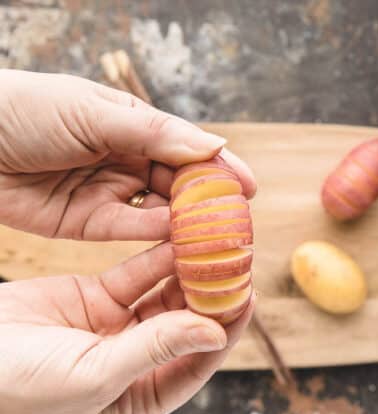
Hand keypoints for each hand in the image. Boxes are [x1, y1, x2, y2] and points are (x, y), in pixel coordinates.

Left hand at [0, 69, 255, 239]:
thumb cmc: (25, 110)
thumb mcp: (93, 113)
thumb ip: (153, 134)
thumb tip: (212, 147)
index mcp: (131, 124)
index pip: (185, 147)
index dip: (219, 167)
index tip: (250, 187)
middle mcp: (125, 158)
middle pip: (178, 183)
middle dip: (209, 201)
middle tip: (239, 222)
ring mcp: (107, 191)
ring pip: (158, 210)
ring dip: (186, 222)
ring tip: (216, 237)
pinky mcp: (86, 222)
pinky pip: (128, 229)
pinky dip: (154, 234)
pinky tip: (177, 238)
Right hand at [0, 243, 253, 413]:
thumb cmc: (20, 386)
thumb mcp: (95, 374)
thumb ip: (157, 350)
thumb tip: (214, 334)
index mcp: (139, 398)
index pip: (196, 363)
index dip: (226, 332)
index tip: (248, 298)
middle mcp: (136, 363)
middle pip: (187, 325)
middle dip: (213, 297)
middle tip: (238, 264)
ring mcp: (117, 329)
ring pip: (166, 296)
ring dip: (190, 273)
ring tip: (217, 245)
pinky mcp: (97, 298)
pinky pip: (137, 275)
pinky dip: (158, 257)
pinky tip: (181, 238)